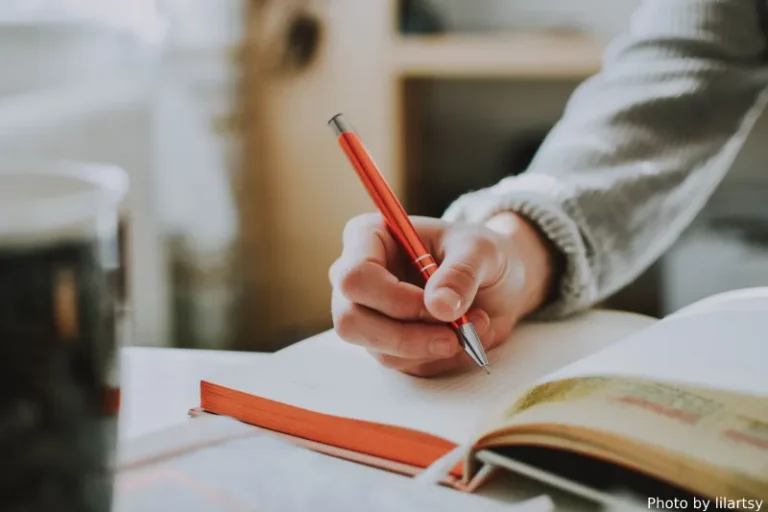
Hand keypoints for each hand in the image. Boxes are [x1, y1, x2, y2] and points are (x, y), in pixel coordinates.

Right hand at [329, 211, 556, 376]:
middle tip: (454, 335)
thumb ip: (461, 273)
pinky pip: (404, 364)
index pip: (355, 276)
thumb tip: (440, 307)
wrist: (495, 281)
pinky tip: (465, 335)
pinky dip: (440, 357)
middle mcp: (357, 278)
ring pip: (379, 349)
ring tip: (475, 324)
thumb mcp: (482, 251)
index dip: (393, 298)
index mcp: (368, 237)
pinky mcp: (386, 344)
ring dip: (432, 347)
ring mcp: (367, 315)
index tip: (439, 305)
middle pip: (351, 320)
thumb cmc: (479, 254)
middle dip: (407, 336)